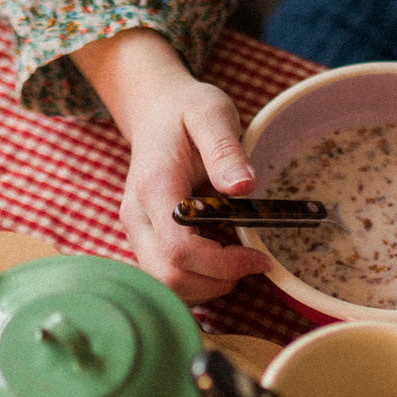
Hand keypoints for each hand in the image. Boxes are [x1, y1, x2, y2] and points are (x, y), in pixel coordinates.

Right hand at [70, 30, 270, 302]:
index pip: (179, 250)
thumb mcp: (212, 113)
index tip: (259, 256)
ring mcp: (137, 233)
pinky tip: (221, 254)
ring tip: (237, 257)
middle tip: (252, 261)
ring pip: (167, 285)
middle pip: (169, 278)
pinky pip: (168, 277)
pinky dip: (199, 278)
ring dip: (209, 284)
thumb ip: (225, 149)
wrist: (155, 111)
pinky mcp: (145, 241)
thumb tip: (243, 187)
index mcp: (153, 189)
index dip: (223, 264)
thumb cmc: (185, 111)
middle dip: (216, 281)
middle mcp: (137, 218)